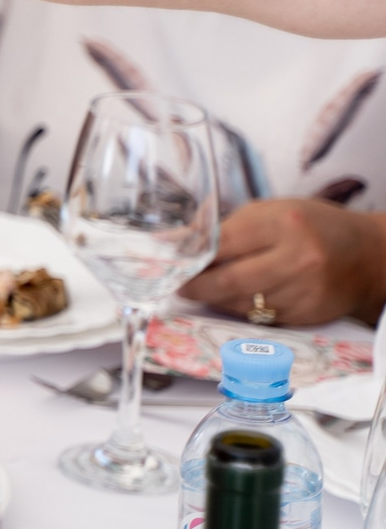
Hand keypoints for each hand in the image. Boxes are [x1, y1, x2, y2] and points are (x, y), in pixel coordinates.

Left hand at [179, 196, 385, 326]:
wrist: (366, 256)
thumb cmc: (311, 225)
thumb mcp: (270, 211)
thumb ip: (227, 225)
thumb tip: (178, 241)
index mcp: (282, 224)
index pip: (221, 243)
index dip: (188, 253)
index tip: (163, 257)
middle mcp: (296, 259)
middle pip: (228, 280)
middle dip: (195, 285)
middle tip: (175, 283)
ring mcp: (304, 291)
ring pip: (242, 303)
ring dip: (214, 299)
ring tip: (197, 290)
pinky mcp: (308, 315)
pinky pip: (261, 317)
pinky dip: (240, 309)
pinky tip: (229, 299)